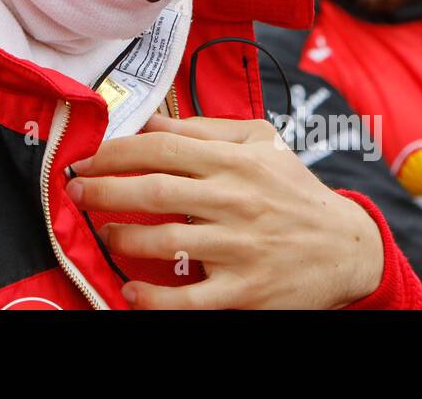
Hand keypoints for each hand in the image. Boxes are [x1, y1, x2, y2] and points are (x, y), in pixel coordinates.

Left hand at [66, 114, 383, 308]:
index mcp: (236, 161)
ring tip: (104, 234)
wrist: (347, 248)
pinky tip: (132, 289)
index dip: (114, 151)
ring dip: (121, 238)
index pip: (161, 147)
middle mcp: (236, 200)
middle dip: (102, 190)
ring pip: (164, 241)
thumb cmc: (295, 191)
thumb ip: (205, 129)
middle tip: (74, 191)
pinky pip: (188, 298)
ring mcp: (240, 248)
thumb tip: (151, 122)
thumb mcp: (261, 143)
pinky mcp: (244, 290)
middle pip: (152, 191)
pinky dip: (153, 297)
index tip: (86, 157)